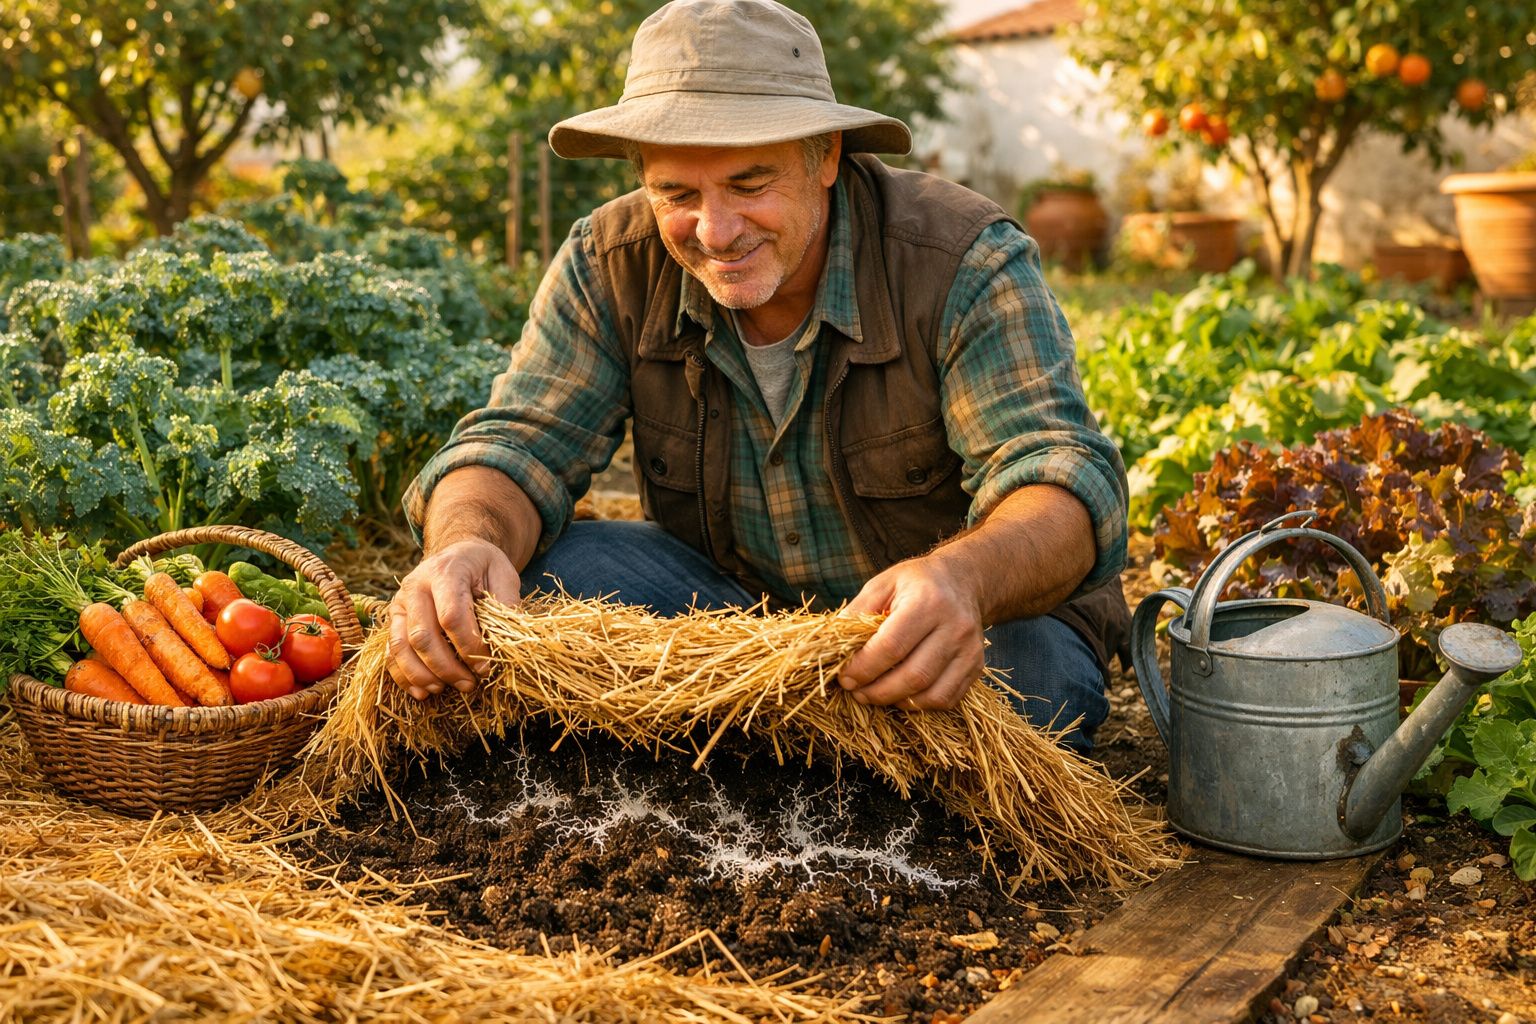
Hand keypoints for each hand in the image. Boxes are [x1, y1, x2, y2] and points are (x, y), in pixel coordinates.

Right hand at [388, 538, 521, 700]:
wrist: (457, 554)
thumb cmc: (483, 568)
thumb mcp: (504, 576)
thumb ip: (506, 607)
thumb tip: (507, 645)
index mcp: (445, 572)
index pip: (452, 616)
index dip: (470, 646)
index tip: (487, 666)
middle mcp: (415, 586)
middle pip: (423, 635)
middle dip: (446, 667)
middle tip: (470, 684)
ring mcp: (399, 603)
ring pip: (401, 647)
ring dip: (423, 675)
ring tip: (446, 689)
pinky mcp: (393, 619)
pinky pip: (391, 652)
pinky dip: (404, 676)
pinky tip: (422, 692)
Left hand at [837, 556, 985, 710]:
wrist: (963, 581)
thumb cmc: (916, 583)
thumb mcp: (883, 584)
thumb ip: (857, 613)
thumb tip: (831, 646)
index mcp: (928, 602)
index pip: (891, 646)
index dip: (864, 668)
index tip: (844, 677)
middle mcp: (955, 626)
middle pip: (913, 676)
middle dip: (877, 691)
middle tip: (856, 692)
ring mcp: (970, 649)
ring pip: (931, 694)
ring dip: (896, 701)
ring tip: (873, 695)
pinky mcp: (976, 666)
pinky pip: (946, 699)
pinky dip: (919, 705)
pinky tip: (900, 695)